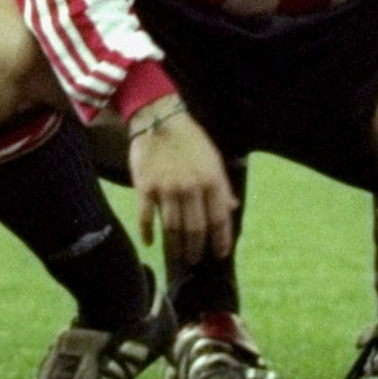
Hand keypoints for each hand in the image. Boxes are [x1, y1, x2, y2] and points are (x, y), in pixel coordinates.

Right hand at [124, 102, 235, 264]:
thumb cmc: (190, 139)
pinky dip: (148, 233)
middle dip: (196, 249)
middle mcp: (191, 187)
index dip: (221, 240)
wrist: (159, 118)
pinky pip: (146, 217)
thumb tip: (232, 208)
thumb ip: (222, 185)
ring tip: (177, 256)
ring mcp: (166, 188)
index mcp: (211, 180)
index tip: (219, 254)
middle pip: (195, 229)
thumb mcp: (213, 158)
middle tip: (194, 259)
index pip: (219, 219)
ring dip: (175, 247)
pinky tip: (150, 243)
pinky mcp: (145, 187)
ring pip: (172, 228)